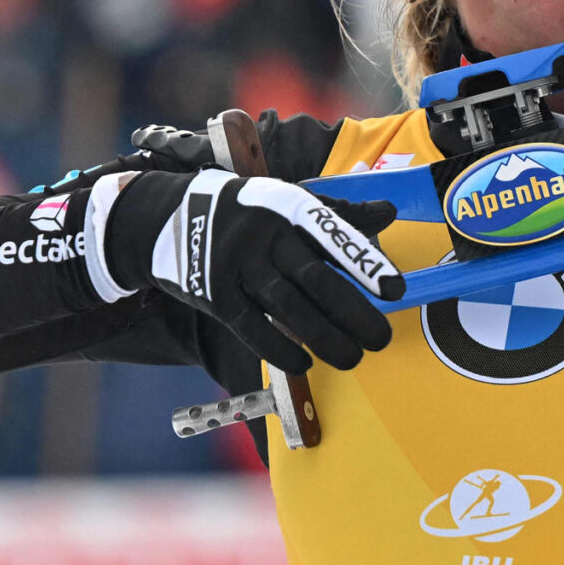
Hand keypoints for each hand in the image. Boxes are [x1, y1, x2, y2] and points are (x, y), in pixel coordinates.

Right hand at [100, 169, 403, 373]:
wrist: (167, 218)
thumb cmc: (248, 212)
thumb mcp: (288, 201)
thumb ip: (338, 214)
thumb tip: (390, 213)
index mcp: (289, 209)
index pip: (333, 235)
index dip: (365, 263)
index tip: (396, 290)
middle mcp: (264, 237)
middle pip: (315, 279)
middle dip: (353, 313)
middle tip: (382, 339)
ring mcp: (236, 267)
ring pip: (287, 307)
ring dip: (324, 337)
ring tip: (354, 358)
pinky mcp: (215, 296)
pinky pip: (251, 328)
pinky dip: (279, 348)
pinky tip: (307, 363)